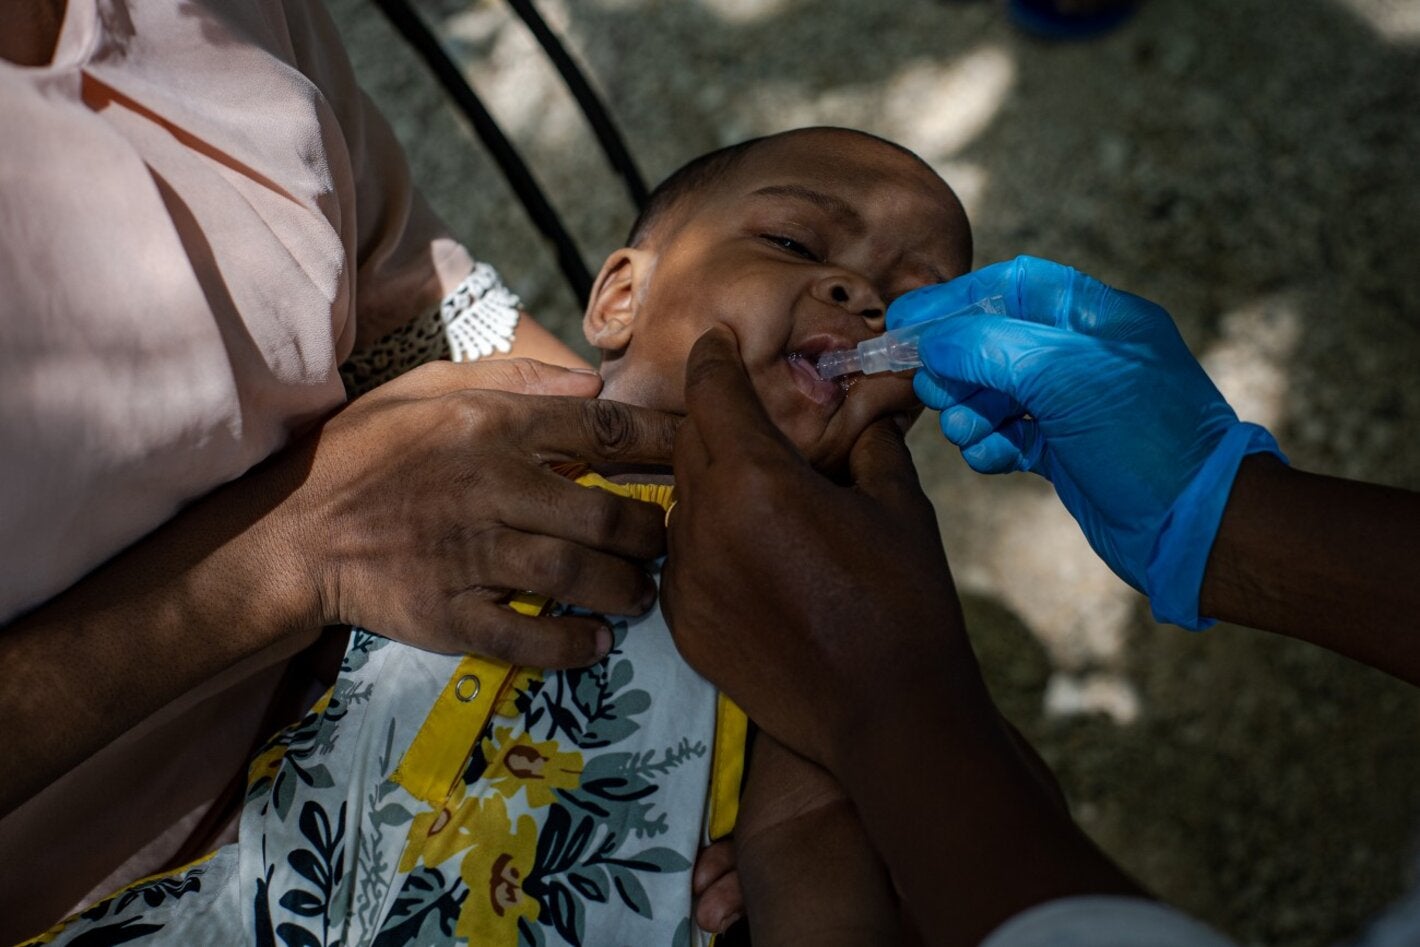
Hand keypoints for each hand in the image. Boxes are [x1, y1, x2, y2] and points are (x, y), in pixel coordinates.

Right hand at [285, 358, 677, 665]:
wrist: (291, 532)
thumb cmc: (364, 451)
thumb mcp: (427, 387)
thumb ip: (512, 380)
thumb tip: (590, 383)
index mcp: (488, 426)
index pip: (599, 428)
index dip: (661, 440)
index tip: (699, 451)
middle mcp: (487, 488)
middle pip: (601, 514)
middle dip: (651, 531)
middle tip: (666, 540)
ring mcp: (467, 556)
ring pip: (574, 577)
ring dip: (625, 589)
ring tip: (643, 593)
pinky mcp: (447, 615)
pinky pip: (525, 637)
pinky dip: (569, 646)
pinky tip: (596, 643)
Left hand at [662, 328, 1144, 943]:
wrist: (887, 714)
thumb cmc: (904, 602)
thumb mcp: (899, 506)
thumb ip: (869, 445)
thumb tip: (860, 414)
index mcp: (755, 480)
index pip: (714, 394)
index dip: (714, 359)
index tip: (715, 341)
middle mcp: (703, 522)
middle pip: (690, 444)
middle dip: (716, 421)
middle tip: (747, 415)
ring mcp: (685, 578)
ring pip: (683, 503)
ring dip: (712, 485)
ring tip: (757, 493)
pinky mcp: (683, 624)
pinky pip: (683, 559)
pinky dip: (708, 542)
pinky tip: (751, 554)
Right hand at [891, 255, 1282, 626]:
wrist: (1194, 526)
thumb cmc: (1145, 440)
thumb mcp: (1064, 376)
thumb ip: (990, 347)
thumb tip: (933, 342)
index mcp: (1097, 318)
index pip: (1012, 286)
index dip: (955, 299)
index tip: (907, 322)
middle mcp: (1083, 355)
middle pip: (993, 340)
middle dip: (956, 365)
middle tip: (931, 390)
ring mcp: (1074, 405)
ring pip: (993, 392)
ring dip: (968, 410)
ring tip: (966, 432)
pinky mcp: (1065, 450)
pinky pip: (1007, 435)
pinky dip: (989, 445)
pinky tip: (991, 458)